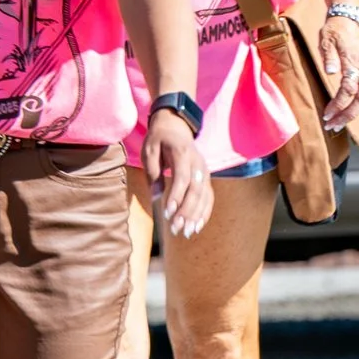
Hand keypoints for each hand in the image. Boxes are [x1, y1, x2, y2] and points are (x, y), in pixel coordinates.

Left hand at [142, 106, 211, 240]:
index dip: (176, 196)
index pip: (182, 177)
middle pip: (196, 190)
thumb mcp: (149, 151)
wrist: (175, 125)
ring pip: (204, 196)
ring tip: (187, 232)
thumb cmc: (158, 139)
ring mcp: (204, 171)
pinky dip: (204, 213)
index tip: (167, 213)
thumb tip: (156, 197)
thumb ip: (152, 173)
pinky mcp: (206, 178)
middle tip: (176, 229)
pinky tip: (197, 227)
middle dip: (187, 211)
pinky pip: (209, 197)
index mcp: (182, 153)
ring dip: (196, 216)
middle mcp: (198, 162)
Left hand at [318, 14, 358, 128]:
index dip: (338, 104)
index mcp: (355, 62)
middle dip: (348, 116)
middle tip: (333, 126)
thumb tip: (330, 72)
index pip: (349, 89)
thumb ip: (329, 56)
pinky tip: (345, 112)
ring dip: (352, 113)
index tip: (327, 114)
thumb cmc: (335, 29)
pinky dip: (355, 106)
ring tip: (337, 124)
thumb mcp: (327, 39)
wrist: (349, 19)